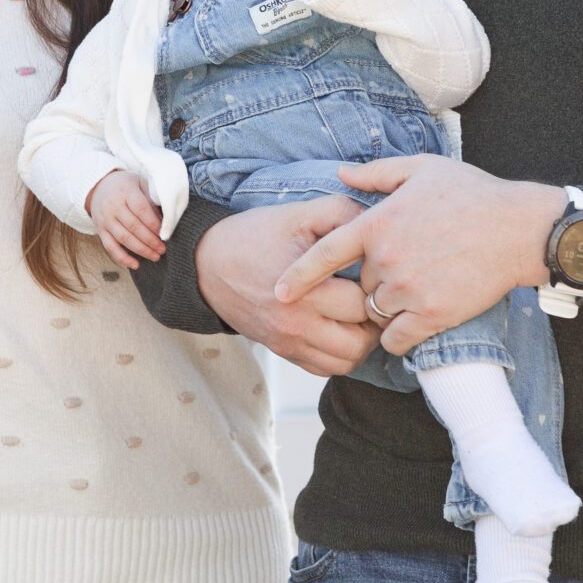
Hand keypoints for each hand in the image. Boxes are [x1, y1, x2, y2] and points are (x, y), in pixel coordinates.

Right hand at [86, 170, 164, 268]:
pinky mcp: (100, 230)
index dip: (154, 224)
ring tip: (156, 256)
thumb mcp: (140, 183)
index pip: (141, 209)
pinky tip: (136, 265)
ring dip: (141, 250)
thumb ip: (153, 197)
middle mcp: (113, 206)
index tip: (165, 233)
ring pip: (123, 238)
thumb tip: (168, 218)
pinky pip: (110, 247)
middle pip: (133, 226)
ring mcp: (105, 219)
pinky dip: (122, 258)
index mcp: (126, 191)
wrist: (99, 186)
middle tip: (164, 249)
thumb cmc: (127, 186)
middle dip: (150, 240)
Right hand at [193, 196, 376, 375]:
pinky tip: (340, 329)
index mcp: (303, 293)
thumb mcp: (297, 215)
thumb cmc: (252, 237)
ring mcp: (290, 343)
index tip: (376, 276)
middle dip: (374, 321)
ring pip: (346, 362)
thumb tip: (373, 222)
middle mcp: (297, 326)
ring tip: (359, 316)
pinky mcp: (284, 352)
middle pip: (360, 342)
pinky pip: (325, 369)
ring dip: (361, 342)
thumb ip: (340, 213)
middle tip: (374, 298)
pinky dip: (340, 355)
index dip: (376, 290)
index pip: (362, 305)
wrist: (206, 265)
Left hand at [275, 158, 560, 354]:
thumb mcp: (422, 168)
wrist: (519, 229)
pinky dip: (400, 335)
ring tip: (416, 292)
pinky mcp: (432, 315)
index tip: (279, 292)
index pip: (324, 253)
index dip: (298, 274)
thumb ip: (376, 173)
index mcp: (378, 223)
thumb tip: (340, 173)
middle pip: (357, 286)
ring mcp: (408, 290)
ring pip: (375, 312)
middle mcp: (386, 259)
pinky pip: (396, 338)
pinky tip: (415, 323)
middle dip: (371, 283)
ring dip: (386, 309)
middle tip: (405, 270)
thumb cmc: (472, 194)